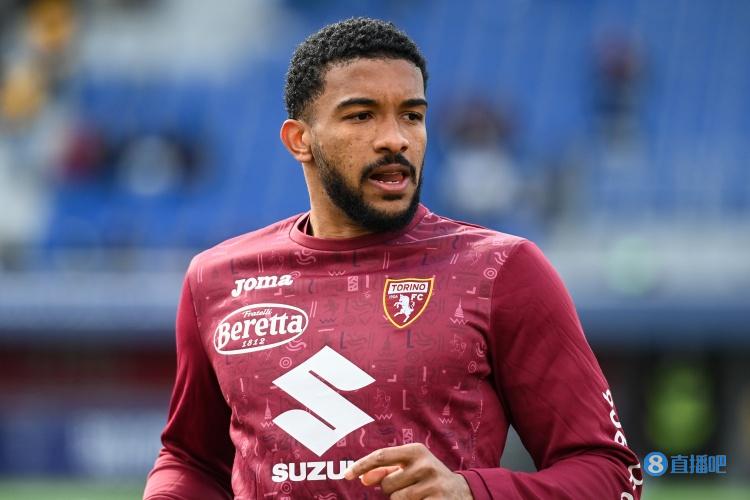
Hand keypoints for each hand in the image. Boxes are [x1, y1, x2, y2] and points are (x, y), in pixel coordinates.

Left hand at [345, 443, 472, 498]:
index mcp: (416, 451)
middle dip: (392, 489)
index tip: (346, 475)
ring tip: (418, 496)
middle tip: (411, 487)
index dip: (361, 465)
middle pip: (387, 484)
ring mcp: (432, 485)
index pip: (381, 455)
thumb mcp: (410, 468)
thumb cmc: (427, 478)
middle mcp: (425, 465)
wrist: (463, 492)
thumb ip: (386, 470)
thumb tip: (364, 478)